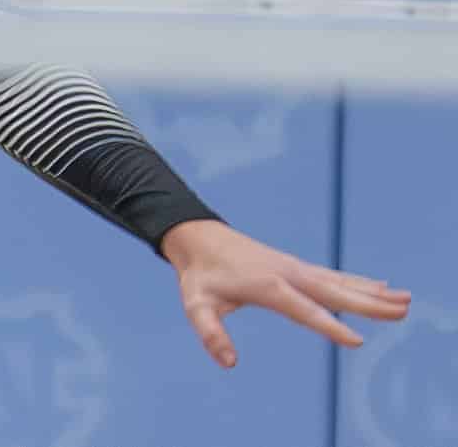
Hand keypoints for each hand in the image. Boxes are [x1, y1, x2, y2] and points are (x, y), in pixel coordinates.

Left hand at [161, 219, 410, 369]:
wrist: (198, 237)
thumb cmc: (199, 275)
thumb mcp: (195, 304)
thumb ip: (210, 332)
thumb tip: (228, 362)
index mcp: (267, 285)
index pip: (304, 310)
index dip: (330, 326)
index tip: (358, 341)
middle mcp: (287, 273)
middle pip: (334, 291)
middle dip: (368, 303)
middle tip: (403, 309)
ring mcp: (294, 267)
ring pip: (339, 282)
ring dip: (371, 291)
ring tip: (403, 300)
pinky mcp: (295, 267)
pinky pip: (332, 276)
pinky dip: (357, 282)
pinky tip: (379, 286)